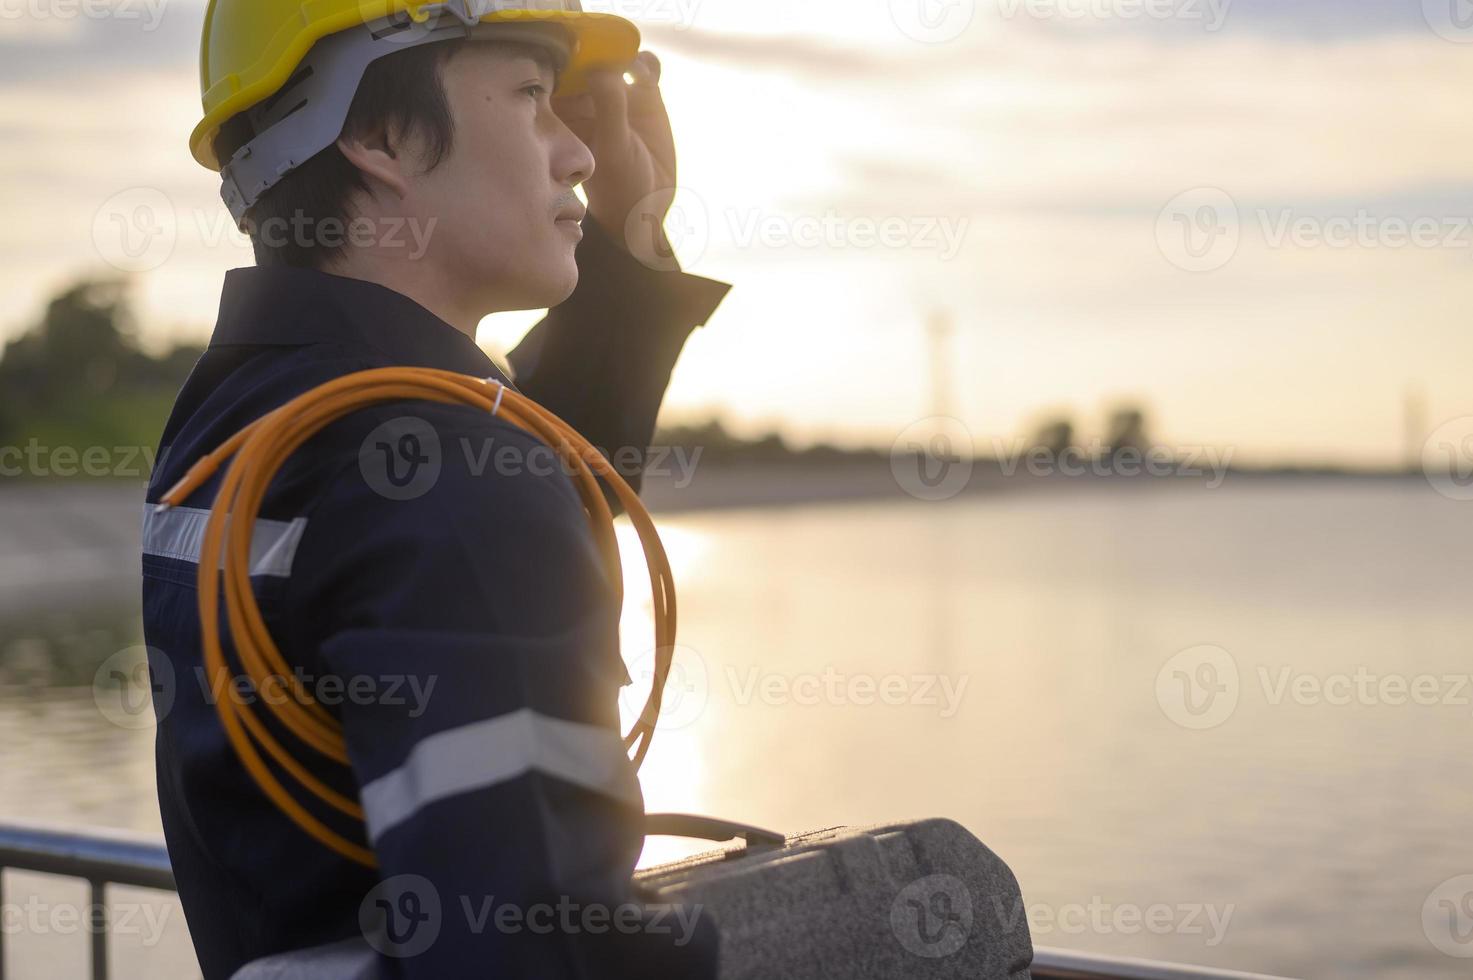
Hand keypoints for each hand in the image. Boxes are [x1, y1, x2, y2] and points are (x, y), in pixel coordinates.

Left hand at [554, 51, 676, 263]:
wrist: (648, 205)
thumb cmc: (619, 186)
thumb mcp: (612, 148)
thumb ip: (609, 107)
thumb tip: (604, 67)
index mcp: (566, 111)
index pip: (557, 75)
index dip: (562, 59)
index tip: (573, 55)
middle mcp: (588, 99)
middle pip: (587, 60)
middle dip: (594, 50)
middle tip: (604, 51)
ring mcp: (618, 96)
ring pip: (616, 59)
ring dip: (621, 53)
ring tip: (628, 64)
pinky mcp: (645, 97)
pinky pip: (645, 69)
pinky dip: (646, 63)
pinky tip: (645, 72)